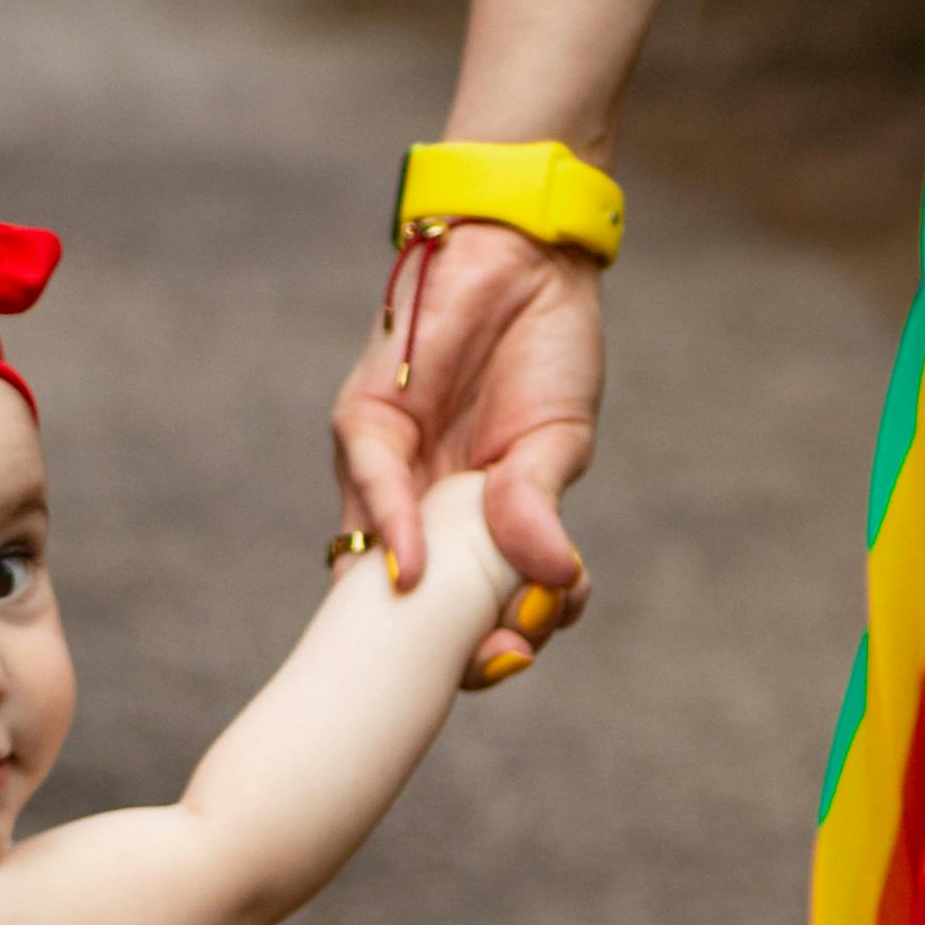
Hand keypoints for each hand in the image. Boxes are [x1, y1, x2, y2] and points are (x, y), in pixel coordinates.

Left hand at [331, 224, 601, 641]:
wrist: (525, 257)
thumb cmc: (545, 349)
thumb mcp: (559, 443)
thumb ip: (541, 510)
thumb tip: (556, 579)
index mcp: (466, 518)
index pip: (457, 601)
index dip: (477, 641)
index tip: (513, 662)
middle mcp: (417, 503)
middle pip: (408, 597)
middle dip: (439, 642)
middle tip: (488, 667)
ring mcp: (387, 467)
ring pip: (378, 554)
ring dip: (414, 605)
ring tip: (458, 635)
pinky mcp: (364, 419)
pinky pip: (369, 481)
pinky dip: (391, 529)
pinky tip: (414, 568)